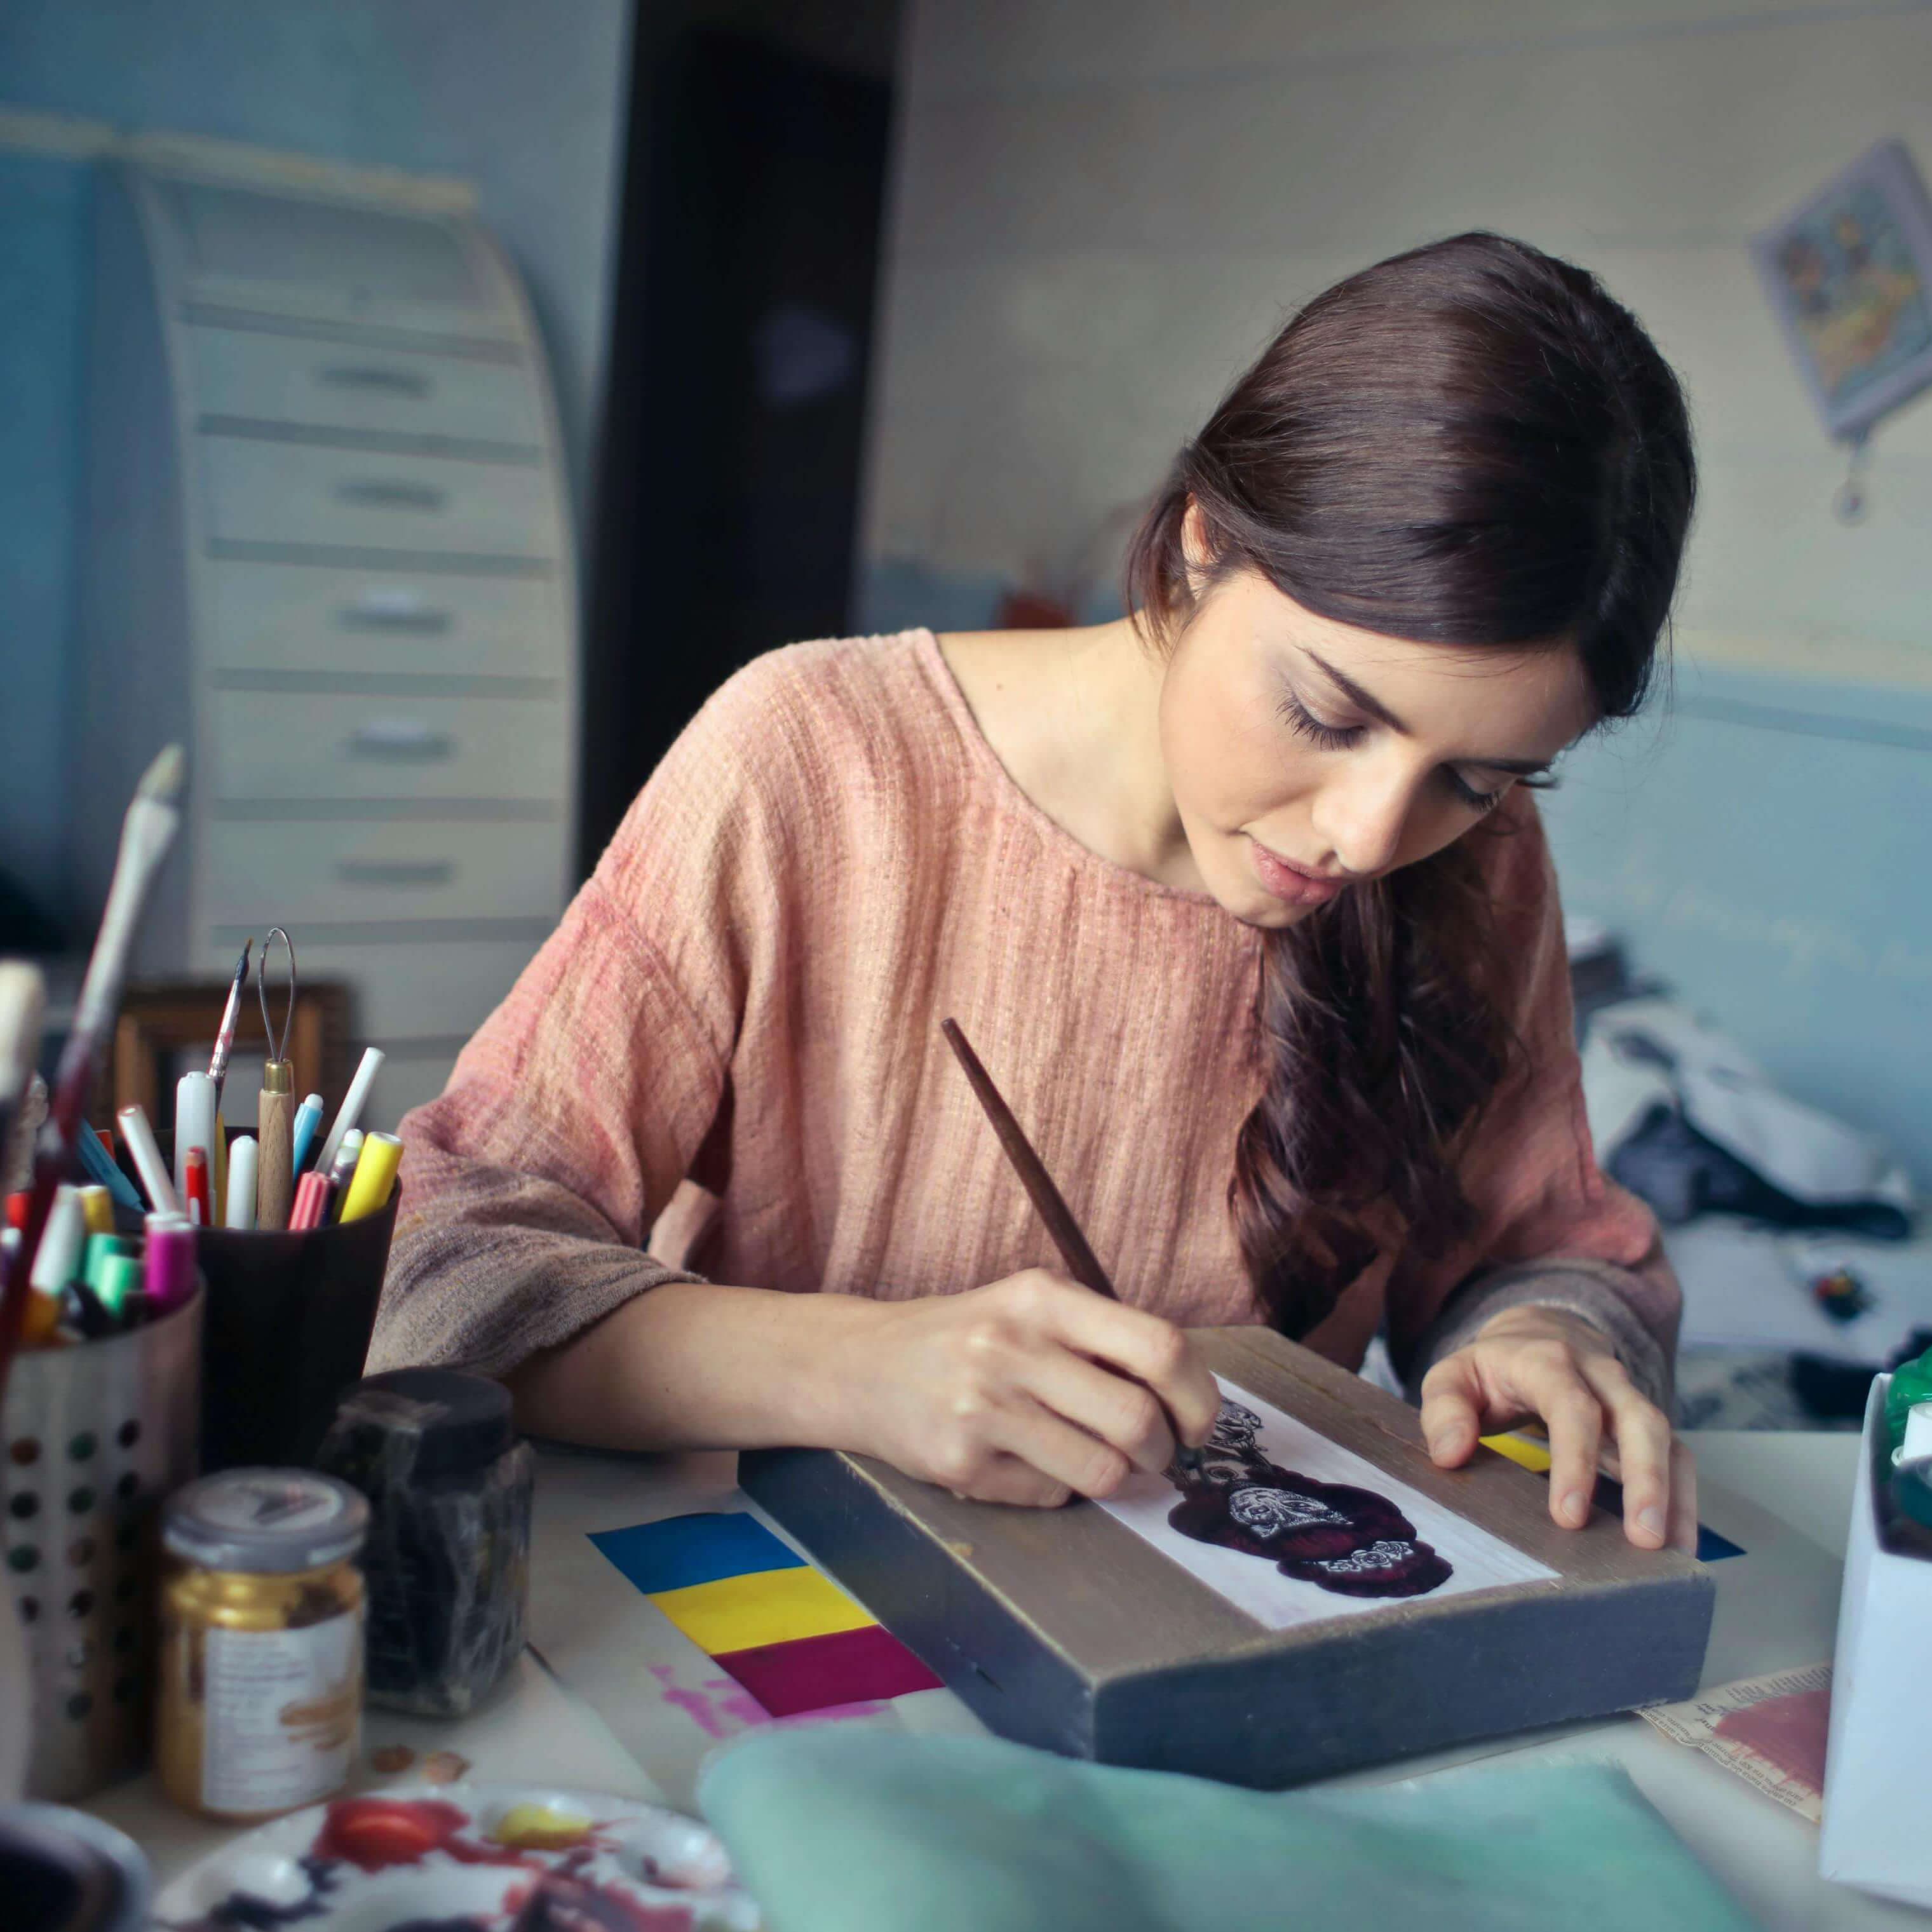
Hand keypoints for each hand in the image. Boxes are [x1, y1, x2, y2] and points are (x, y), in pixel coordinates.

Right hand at [842, 1269, 1221, 1507]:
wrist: (858, 1366)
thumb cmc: (966, 1337)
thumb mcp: (1029, 1307)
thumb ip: (1101, 1338)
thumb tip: (1190, 1401)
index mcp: (1043, 1297)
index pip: (1159, 1346)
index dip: (1199, 1396)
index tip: (1199, 1422)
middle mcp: (1012, 1345)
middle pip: (1138, 1420)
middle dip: (1164, 1453)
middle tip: (1156, 1455)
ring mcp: (983, 1407)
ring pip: (1102, 1470)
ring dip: (1118, 1477)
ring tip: (1100, 1461)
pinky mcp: (960, 1463)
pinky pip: (1051, 1494)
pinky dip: (1058, 1487)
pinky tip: (1028, 1461)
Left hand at [1417, 1305, 1695, 1550]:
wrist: (1538, 1331)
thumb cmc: (1490, 1368)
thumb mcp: (1452, 1376)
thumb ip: (1444, 1410)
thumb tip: (1451, 1454)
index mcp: (1548, 1360)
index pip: (1571, 1405)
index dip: (1575, 1459)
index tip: (1569, 1516)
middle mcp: (1600, 1375)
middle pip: (1638, 1420)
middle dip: (1646, 1480)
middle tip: (1643, 1540)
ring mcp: (1629, 1397)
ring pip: (1666, 1439)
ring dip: (1674, 1496)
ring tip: (1672, 1554)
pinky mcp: (1645, 1424)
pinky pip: (1677, 1456)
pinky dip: (1684, 1499)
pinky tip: (1680, 1545)